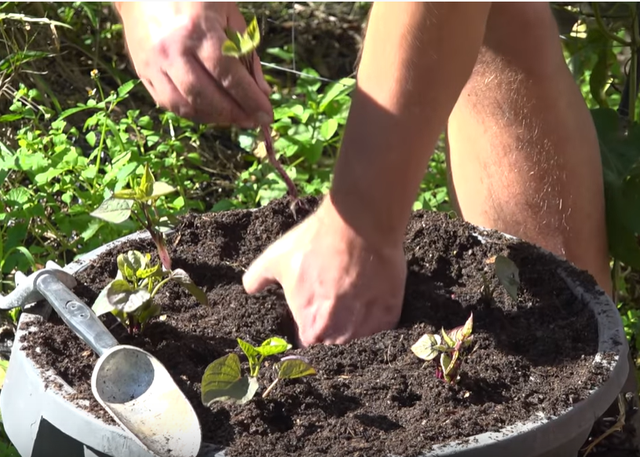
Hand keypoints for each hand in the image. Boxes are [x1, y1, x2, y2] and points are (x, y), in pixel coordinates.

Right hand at [115, 2, 271, 127]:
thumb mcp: (228, 12)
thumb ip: (246, 51)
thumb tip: (262, 91)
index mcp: (197, 29)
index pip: (228, 75)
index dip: (249, 100)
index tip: (266, 115)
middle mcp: (172, 49)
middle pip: (206, 96)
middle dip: (234, 114)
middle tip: (253, 121)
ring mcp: (153, 62)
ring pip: (185, 105)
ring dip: (214, 118)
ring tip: (234, 118)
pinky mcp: (142, 71)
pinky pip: (168, 102)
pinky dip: (192, 113)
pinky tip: (210, 112)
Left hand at [242, 197, 406, 345]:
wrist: (359, 223)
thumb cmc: (315, 242)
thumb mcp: (276, 257)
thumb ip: (257, 278)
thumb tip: (250, 289)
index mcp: (310, 327)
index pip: (308, 342)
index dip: (310, 326)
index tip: (314, 312)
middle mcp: (338, 334)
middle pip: (333, 343)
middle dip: (331, 327)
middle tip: (334, 301)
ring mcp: (367, 326)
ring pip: (358, 338)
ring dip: (354, 324)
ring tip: (353, 298)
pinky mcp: (390, 313)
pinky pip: (381, 327)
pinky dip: (376, 318)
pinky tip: (370, 298)